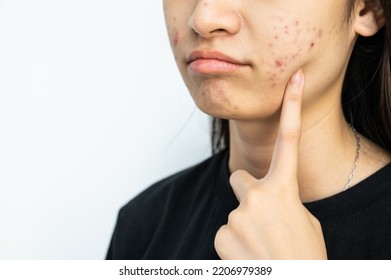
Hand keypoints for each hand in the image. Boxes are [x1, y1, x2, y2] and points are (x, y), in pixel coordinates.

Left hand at [214, 69, 326, 259]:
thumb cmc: (304, 257)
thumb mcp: (303, 221)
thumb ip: (281, 202)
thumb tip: (265, 200)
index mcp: (284, 190)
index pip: (288, 141)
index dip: (291, 108)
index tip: (293, 80)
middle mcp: (257, 197)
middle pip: (240, 179)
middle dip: (248, 193)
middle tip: (263, 218)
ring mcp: (236, 216)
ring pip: (234, 212)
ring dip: (244, 226)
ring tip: (261, 247)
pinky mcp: (221, 235)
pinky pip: (225, 232)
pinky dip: (234, 244)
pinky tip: (249, 257)